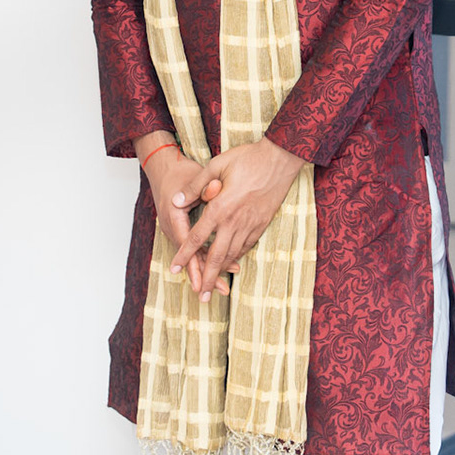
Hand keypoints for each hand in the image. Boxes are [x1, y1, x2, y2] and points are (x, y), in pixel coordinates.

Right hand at [139, 137, 227, 296]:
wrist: (163, 168)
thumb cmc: (180, 172)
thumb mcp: (194, 177)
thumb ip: (205, 187)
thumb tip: (216, 188)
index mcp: (174, 216)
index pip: (188, 245)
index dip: (199, 264)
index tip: (208, 279)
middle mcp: (171, 227)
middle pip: (189, 257)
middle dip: (205, 276)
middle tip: (221, 291)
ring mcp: (174, 230)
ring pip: (191, 255)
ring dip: (206, 271)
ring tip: (223, 286)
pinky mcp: (179, 229)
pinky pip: (192, 249)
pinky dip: (204, 259)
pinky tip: (219, 268)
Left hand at [171, 138, 307, 302]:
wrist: (280, 159)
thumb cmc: (248, 158)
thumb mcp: (216, 165)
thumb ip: (196, 186)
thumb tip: (176, 200)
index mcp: (220, 207)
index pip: (197, 237)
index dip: (184, 255)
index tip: (175, 269)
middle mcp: (234, 221)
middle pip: (216, 256)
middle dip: (206, 277)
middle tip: (200, 296)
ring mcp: (250, 224)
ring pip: (233, 254)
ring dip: (222, 272)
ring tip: (214, 287)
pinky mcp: (262, 223)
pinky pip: (247, 246)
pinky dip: (237, 258)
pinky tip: (231, 264)